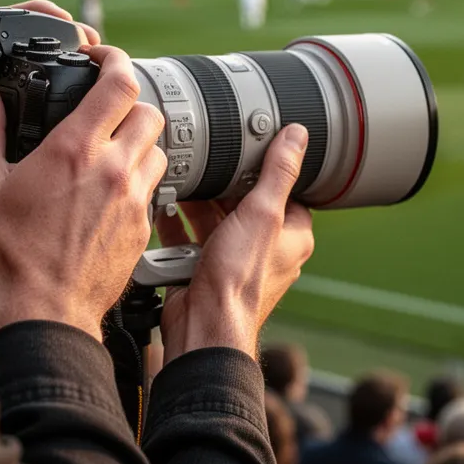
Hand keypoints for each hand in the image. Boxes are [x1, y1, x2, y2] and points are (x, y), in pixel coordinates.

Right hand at [0, 45, 167, 339]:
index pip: (120, 81)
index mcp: (76, 149)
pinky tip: (110, 191)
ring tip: (109, 151)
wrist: (45, 312)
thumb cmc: (11, 254)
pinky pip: (154, 187)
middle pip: (149, 110)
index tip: (100, 57)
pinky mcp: (143, 226)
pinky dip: (138, 179)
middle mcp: (114, 168)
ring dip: (139, 141)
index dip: (115, 58)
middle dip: (129, 102)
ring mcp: (134, 198)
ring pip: (158, 148)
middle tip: (105, 110)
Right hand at [155, 124, 314, 360]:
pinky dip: (178, 223)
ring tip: (185, 180)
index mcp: (292, 237)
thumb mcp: (263, 214)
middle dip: (226, 185)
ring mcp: (234, 261)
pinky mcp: (206, 269)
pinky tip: (165, 207)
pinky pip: (191, 239)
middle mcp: (266, 250)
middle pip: (246, 203)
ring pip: (217, 220)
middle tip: (210, 162)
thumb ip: (278, 173)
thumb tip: (298, 137)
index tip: (251, 151)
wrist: (203, 325)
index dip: (270, 171)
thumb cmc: (239, 280)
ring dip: (199, 203)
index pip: (288, 192)